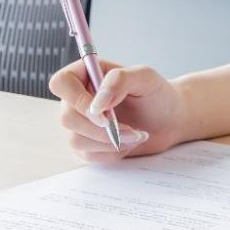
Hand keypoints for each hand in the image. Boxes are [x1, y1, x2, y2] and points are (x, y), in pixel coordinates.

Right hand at [47, 56, 193, 163]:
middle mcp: (77, 98)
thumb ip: (119, 80)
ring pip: (75, 140)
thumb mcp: (145, 77)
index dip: (76, 100)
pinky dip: (112, 152)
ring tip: (135, 134)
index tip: (103, 114)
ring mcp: (80, 122)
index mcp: (86, 74)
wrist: (168, 120)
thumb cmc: (157, 94)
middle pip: (66, 118)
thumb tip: (96, 104)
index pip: (61, 83)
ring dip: (109, 142)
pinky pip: (88, 155)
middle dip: (100, 129)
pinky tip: (128, 142)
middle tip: (130, 129)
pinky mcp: (87, 144)